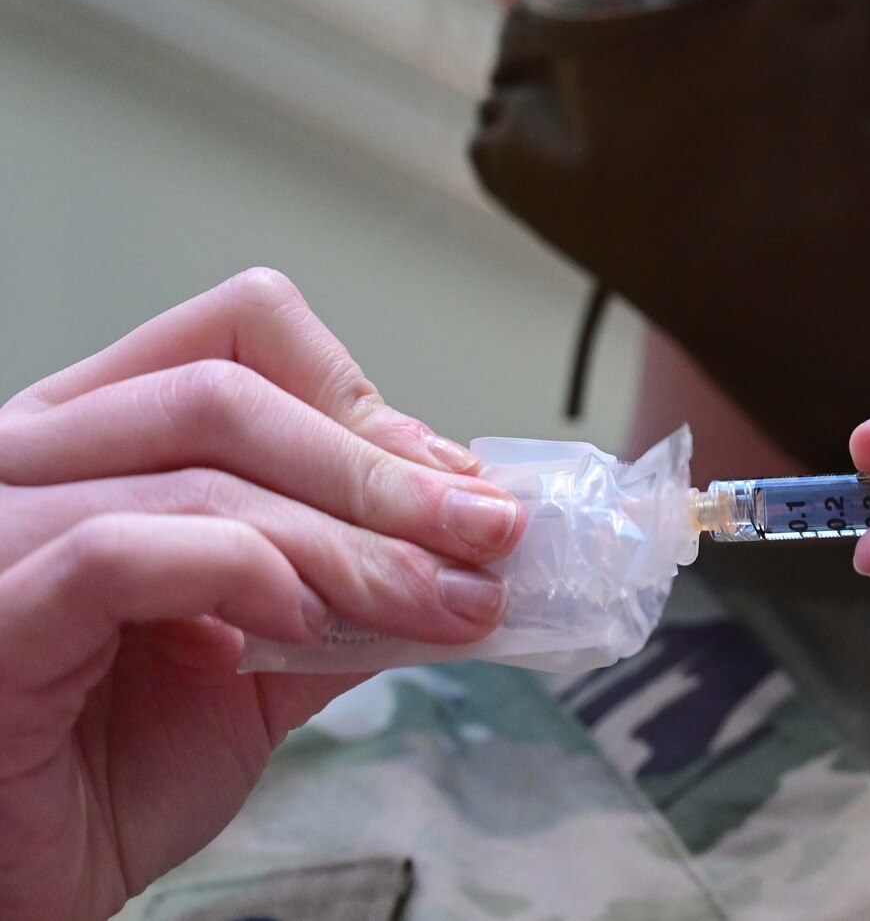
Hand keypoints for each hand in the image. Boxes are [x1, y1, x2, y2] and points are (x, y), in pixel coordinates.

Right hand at [0, 270, 525, 920]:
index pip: (236, 333)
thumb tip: (475, 529)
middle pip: (232, 394)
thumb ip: (352, 576)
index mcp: (98, 438)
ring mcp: (1, 531)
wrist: (25, 887)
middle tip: (490, 538)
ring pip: (202, 474)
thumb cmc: (112, 765)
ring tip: (441, 601)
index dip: (359, 394)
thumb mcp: (268, 648)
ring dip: (354, 540)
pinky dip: (242, 574)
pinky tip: (304, 626)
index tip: (457, 478)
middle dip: (385, 473)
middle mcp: (33, 461)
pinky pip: (123, 551)